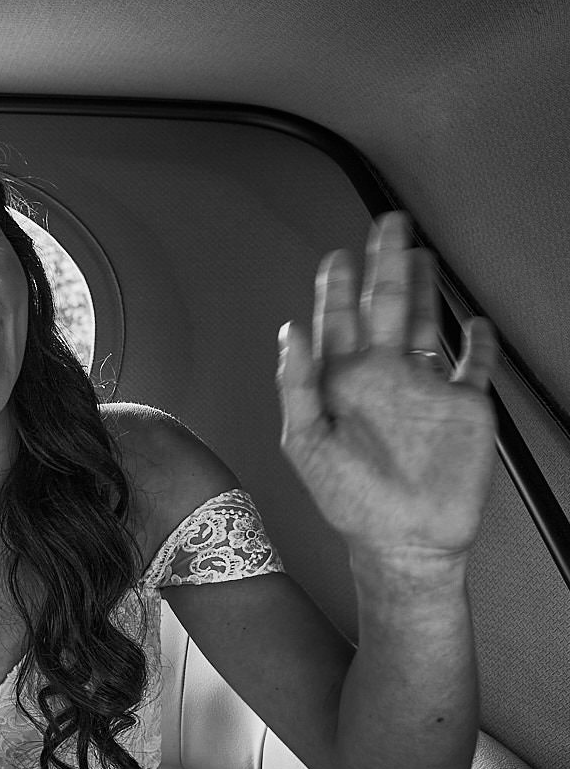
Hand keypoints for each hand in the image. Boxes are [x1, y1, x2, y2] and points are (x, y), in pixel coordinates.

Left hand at [277, 212, 497, 569]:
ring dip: (426, 290)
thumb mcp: (305, 441)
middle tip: (385, 227)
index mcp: (345, 383)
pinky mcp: (466, 409)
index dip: (336, 288)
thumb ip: (296, 385)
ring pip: (428, 326)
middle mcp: (385, 378)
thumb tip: (289, 331)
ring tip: (419, 254)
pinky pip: (476, 367)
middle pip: (387, 308)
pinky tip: (476, 321)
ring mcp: (425, 390)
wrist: (401, 541)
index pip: (340, 322)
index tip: (334, 257)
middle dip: (384, 267)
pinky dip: (479, 343)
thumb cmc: (346, 498)